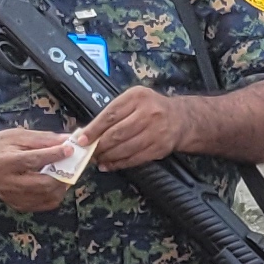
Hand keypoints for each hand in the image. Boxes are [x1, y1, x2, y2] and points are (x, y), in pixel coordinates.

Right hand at [0, 127, 86, 211]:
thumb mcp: (16, 136)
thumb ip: (42, 138)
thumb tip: (68, 139)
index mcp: (3, 162)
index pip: (32, 160)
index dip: (53, 155)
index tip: (70, 149)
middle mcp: (7, 183)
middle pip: (42, 183)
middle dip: (62, 174)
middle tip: (71, 164)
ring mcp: (13, 197)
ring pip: (47, 196)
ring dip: (62, 184)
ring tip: (64, 173)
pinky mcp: (19, 206)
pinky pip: (46, 204)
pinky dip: (56, 194)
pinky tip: (55, 183)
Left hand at [73, 84, 190, 169]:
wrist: (181, 119)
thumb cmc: (151, 108)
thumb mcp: (133, 100)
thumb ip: (113, 113)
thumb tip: (88, 133)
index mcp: (137, 97)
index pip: (110, 115)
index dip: (94, 130)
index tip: (82, 140)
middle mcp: (148, 113)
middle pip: (117, 133)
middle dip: (99, 146)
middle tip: (89, 152)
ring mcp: (156, 132)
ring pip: (125, 148)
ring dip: (108, 156)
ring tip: (98, 159)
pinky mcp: (160, 148)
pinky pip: (135, 158)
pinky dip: (119, 164)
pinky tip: (109, 165)